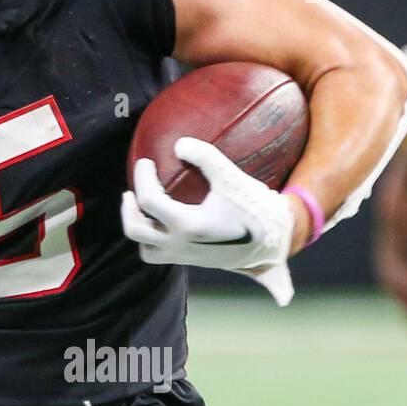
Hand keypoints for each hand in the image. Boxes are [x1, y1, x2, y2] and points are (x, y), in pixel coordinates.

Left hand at [121, 137, 295, 305]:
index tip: (146, 162)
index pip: (148, 201)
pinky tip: (163, 222)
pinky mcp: (194, 261)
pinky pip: (162, 255)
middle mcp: (181, 245)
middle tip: (130, 192)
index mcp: (188, 226)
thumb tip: (179, 144)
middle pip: (135, 230)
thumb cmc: (256, 208)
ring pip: (146, 250)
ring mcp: (186, 256)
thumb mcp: (233, 178)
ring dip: (140, 230)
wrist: (279, 241)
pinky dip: (155, 240)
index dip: (142, 177)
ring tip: (142, 210)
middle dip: (128, 210)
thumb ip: (206, 157)